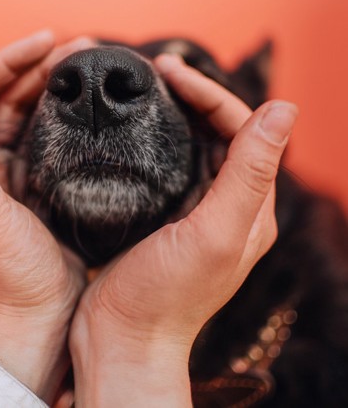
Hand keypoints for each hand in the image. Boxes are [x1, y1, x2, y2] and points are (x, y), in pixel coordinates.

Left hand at [0, 31, 92, 401]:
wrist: (35, 317)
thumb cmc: (3, 270)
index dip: (12, 60)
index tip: (47, 40)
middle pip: (17, 98)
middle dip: (46, 68)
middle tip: (84, 49)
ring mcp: (25, 173)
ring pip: (42, 117)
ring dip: (64, 90)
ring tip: (94, 70)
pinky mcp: (53, 187)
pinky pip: (64, 142)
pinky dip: (78, 121)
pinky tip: (98, 110)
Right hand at [69, 55, 297, 406]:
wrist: (123, 338)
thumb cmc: (165, 296)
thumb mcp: (213, 234)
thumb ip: (249, 174)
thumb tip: (285, 108)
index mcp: (249, 207)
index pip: (241, 129)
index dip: (210, 94)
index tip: (170, 71)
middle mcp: (227, 204)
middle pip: (220, 132)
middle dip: (193, 95)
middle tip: (157, 69)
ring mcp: (194, 209)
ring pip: (193, 145)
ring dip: (175, 112)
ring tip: (147, 88)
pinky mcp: (163, 215)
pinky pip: (168, 165)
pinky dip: (156, 139)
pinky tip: (135, 127)